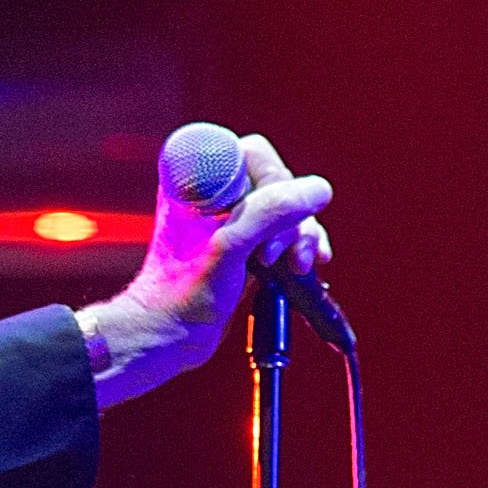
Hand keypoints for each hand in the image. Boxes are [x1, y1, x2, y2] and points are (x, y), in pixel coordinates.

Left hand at [78, 132, 334, 407]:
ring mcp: (232, 218)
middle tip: (271, 253)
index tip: (262, 219)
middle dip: (291, 215)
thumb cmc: (183, 293)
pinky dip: (302, 244)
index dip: (272, 181)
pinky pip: (288, 230)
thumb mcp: (229, 247)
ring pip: (288, 207)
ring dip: (301, 234)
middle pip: (278, 181)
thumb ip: (270, 212)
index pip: (253, 153)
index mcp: (197, 180)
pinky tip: (307, 264)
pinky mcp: (246, 242)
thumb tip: (317, 190)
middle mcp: (214, 193)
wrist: (170, 335)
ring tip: (294, 265)